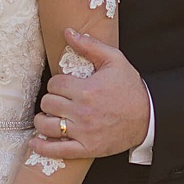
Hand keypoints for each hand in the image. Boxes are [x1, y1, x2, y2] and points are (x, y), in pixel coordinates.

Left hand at [29, 34, 151, 162]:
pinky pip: (57, 150)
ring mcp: (83, 132)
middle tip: (58, 101)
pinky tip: (35, 142)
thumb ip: (89, 46)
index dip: (56, 84)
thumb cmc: (131, 88)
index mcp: (86, 89)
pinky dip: (43, 147)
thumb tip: (67, 32)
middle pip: (48, 103)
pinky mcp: (87, 148)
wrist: (149, 118)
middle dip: (50, 100)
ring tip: (48, 117)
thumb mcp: (114, 60)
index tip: (64, 87)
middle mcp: (82, 112)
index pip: (54, 85)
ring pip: (47, 125)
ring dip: (43, 120)